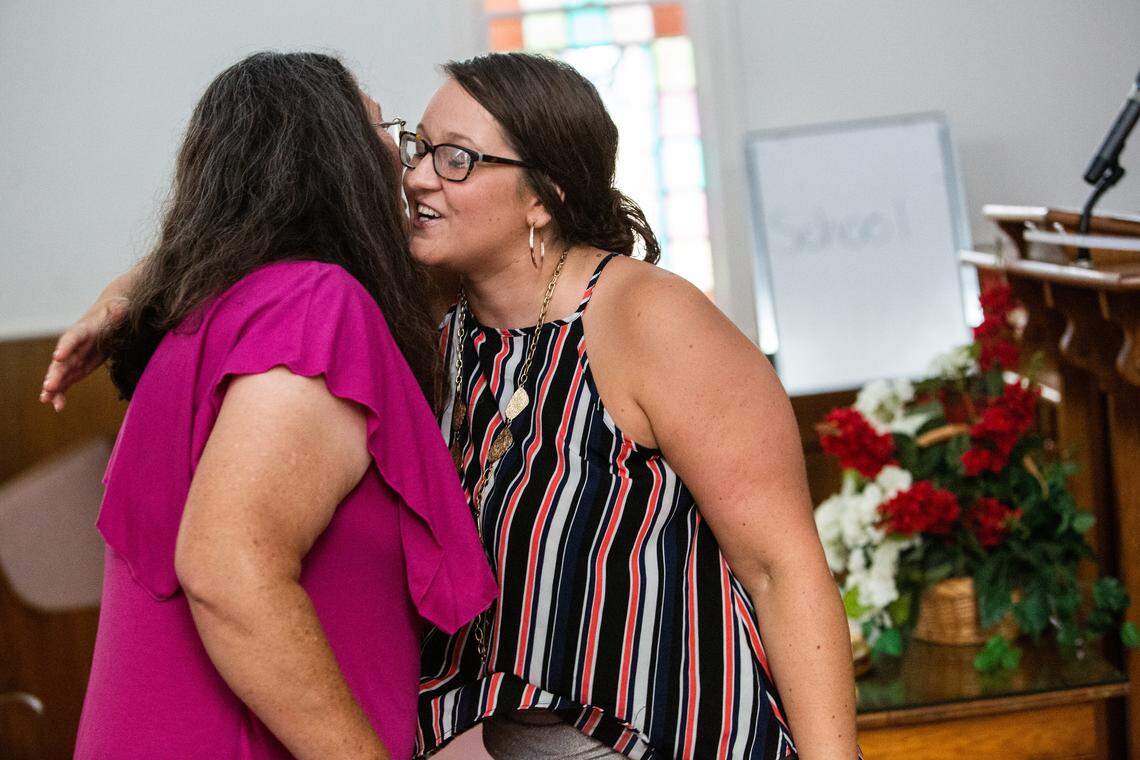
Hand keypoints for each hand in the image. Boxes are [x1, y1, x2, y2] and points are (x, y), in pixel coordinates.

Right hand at [39, 295, 127, 410]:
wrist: (111, 315)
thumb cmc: (116, 310)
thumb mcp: (120, 309)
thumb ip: (119, 312)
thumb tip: (121, 309)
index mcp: (84, 329)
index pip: (73, 337)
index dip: (66, 346)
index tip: (58, 356)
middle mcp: (74, 345)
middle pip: (63, 360)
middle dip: (55, 374)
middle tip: (49, 387)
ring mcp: (74, 358)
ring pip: (60, 373)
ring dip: (53, 387)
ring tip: (46, 399)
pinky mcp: (77, 368)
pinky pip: (66, 382)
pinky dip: (61, 393)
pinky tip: (57, 406)